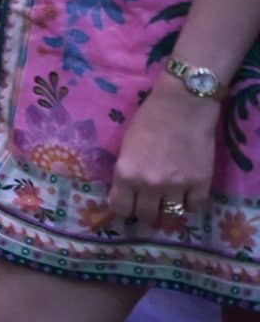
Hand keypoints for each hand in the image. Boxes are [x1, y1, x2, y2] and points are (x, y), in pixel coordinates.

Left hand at [107, 81, 221, 223]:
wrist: (183, 105)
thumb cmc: (149, 119)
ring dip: (168, 211)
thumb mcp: (126, 147)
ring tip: (168, 202)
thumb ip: (126, 171)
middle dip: (144, 213)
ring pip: (170, 216)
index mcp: (126, 174)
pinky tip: (188, 196)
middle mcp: (150, 185)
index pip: (120, 208)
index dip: (122, 210)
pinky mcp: (201, 183)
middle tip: (148, 207)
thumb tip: (126, 191)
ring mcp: (177, 186)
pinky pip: (195, 207)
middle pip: (145, 216)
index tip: (127, 207)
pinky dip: (191, 204)